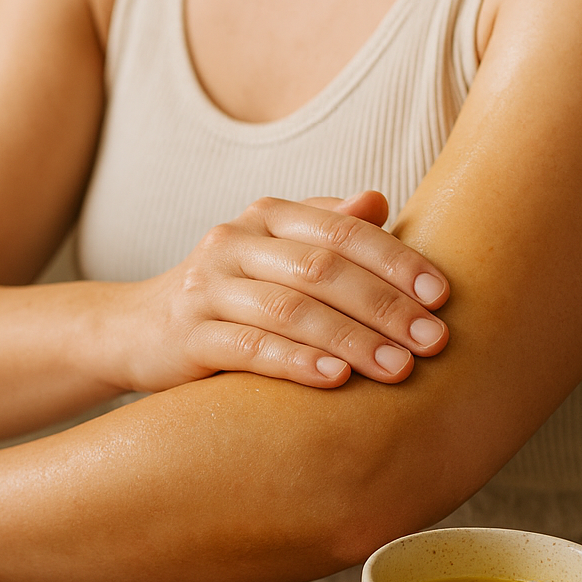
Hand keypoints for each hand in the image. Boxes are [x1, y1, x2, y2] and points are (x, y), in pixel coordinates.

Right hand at [111, 191, 450, 391]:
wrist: (138, 329)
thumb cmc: (229, 294)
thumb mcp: (275, 254)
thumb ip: (325, 230)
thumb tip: (379, 200)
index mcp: (266, 216)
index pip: (342, 231)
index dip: (396, 261)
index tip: (443, 297)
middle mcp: (233, 241)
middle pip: (321, 269)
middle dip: (384, 307)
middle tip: (434, 342)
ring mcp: (207, 287)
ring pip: (290, 309)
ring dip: (351, 340)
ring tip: (398, 369)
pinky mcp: (187, 334)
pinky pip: (248, 347)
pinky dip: (295, 363)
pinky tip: (335, 380)